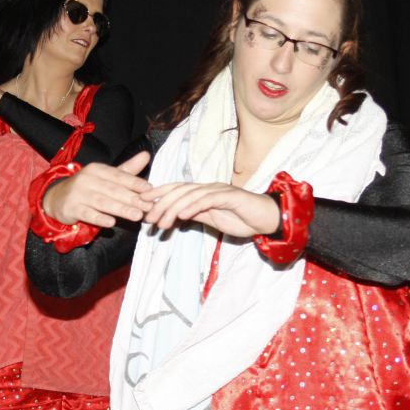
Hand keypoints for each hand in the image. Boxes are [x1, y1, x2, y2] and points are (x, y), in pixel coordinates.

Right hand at [43, 152, 152, 226]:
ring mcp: (78, 194)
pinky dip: (99, 218)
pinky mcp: (71, 208)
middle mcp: (87, 179)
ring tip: (137, 216)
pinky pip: (87, 214)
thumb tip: (146, 155)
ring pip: (103, 202)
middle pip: (113, 190)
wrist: (57, 198)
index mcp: (98, 169)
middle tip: (148, 207)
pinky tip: (111, 223)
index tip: (150, 191)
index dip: (135, 183)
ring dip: (121, 209)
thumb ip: (127, 170)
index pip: (119, 176)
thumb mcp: (106, 177)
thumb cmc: (88, 188)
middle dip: (132, 199)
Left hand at [140, 181, 280, 237]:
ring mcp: (219, 190)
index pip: (176, 189)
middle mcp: (208, 187)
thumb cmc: (242, 219)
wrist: (268, 219)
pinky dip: (193, 206)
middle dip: (160, 203)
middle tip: (147, 218)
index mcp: (203, 192)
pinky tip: (182, 215)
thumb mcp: (212, 219)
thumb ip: (195, 214)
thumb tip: (175, 215)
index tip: (141, 204)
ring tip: (161, 222)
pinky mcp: (230, 196)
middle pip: (179, 190)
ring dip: (173, 208)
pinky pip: (208, 200)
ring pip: (190, 195)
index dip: (158, 193)